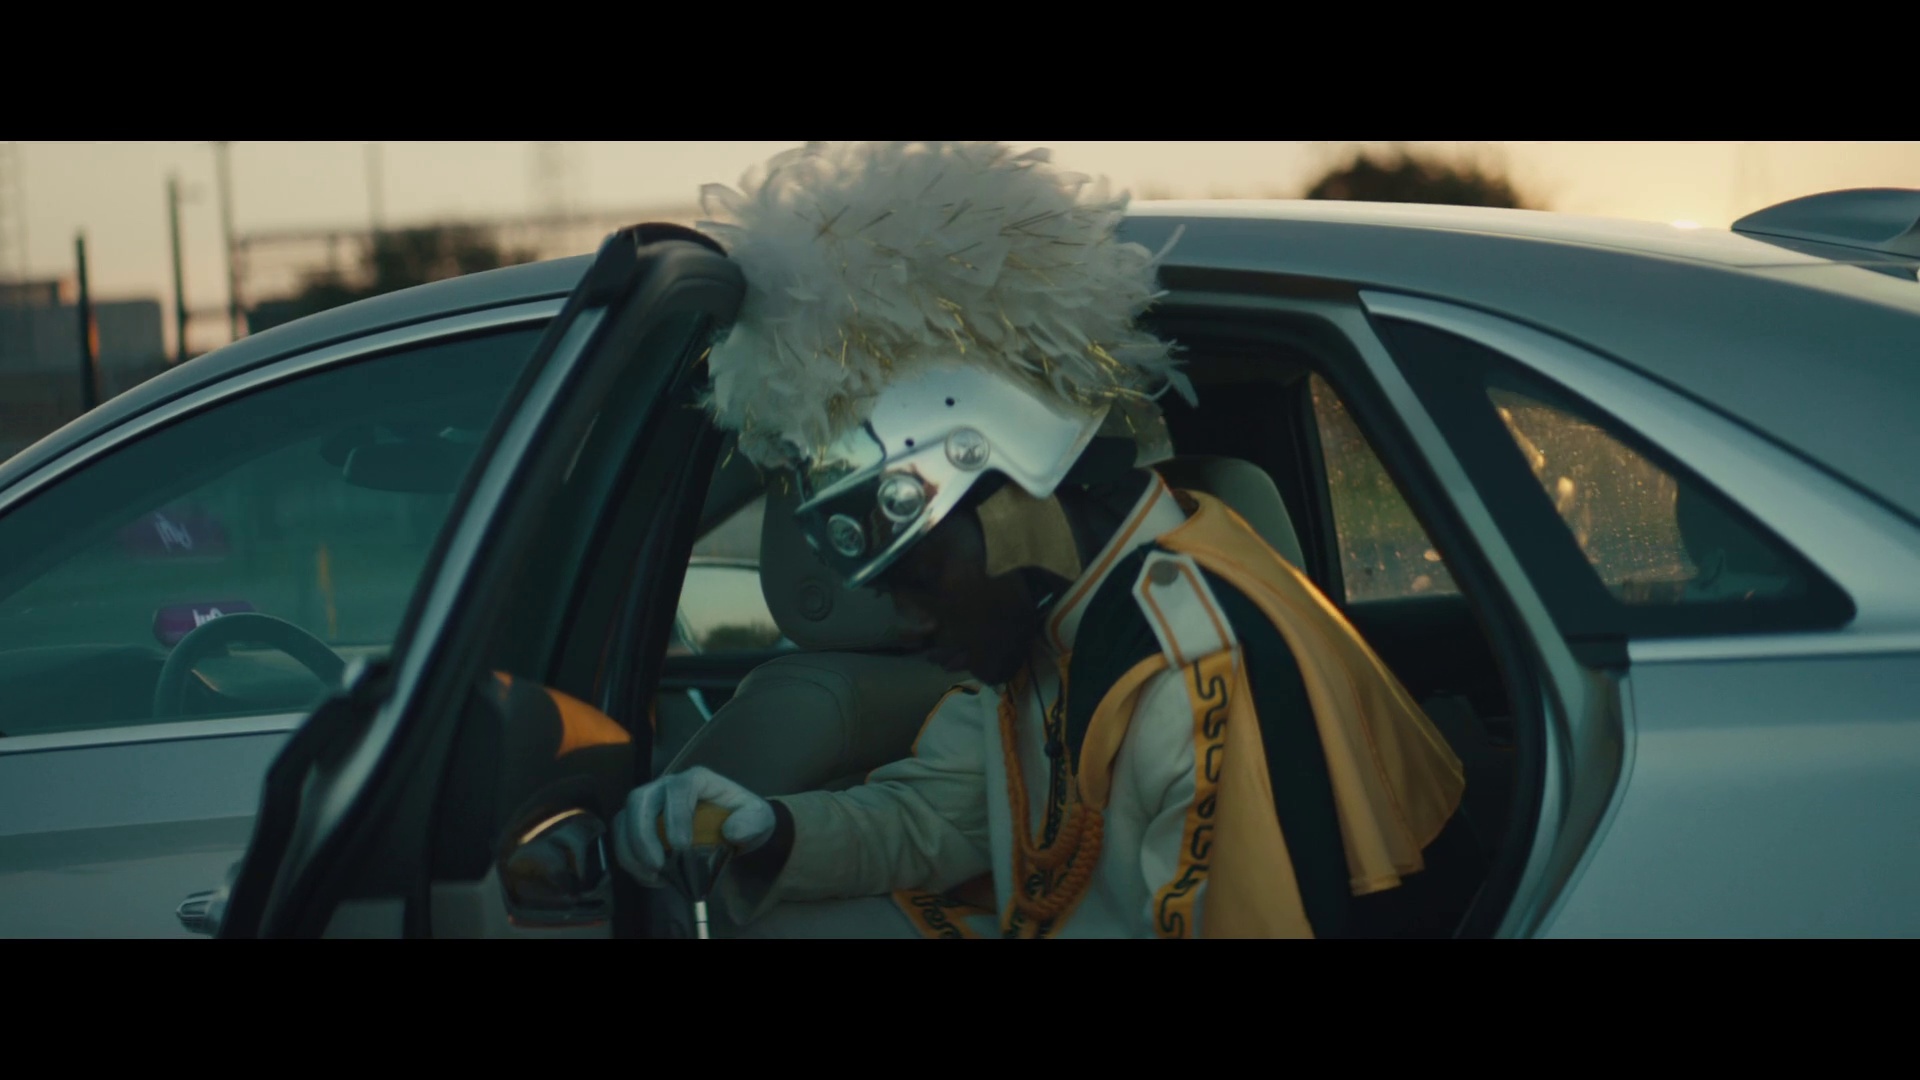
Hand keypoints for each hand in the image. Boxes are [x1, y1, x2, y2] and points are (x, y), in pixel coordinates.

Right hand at [611, 766, 775, 887]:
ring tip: (651, 875)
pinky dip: (630, 860)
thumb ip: (751, 821)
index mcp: (696, 780)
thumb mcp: (759, 817)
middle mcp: (666, 786)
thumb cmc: (744, 818)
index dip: (675, 815)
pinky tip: (650, 878)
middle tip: (657, 865)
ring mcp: (650, 804)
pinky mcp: (639, 824)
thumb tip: (732, 831)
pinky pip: (623, 838)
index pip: (678, 788)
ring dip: (631, 850)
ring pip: (625, 819)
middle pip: (640, 799)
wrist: (735, 829)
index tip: (681, 846)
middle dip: (642, 834)